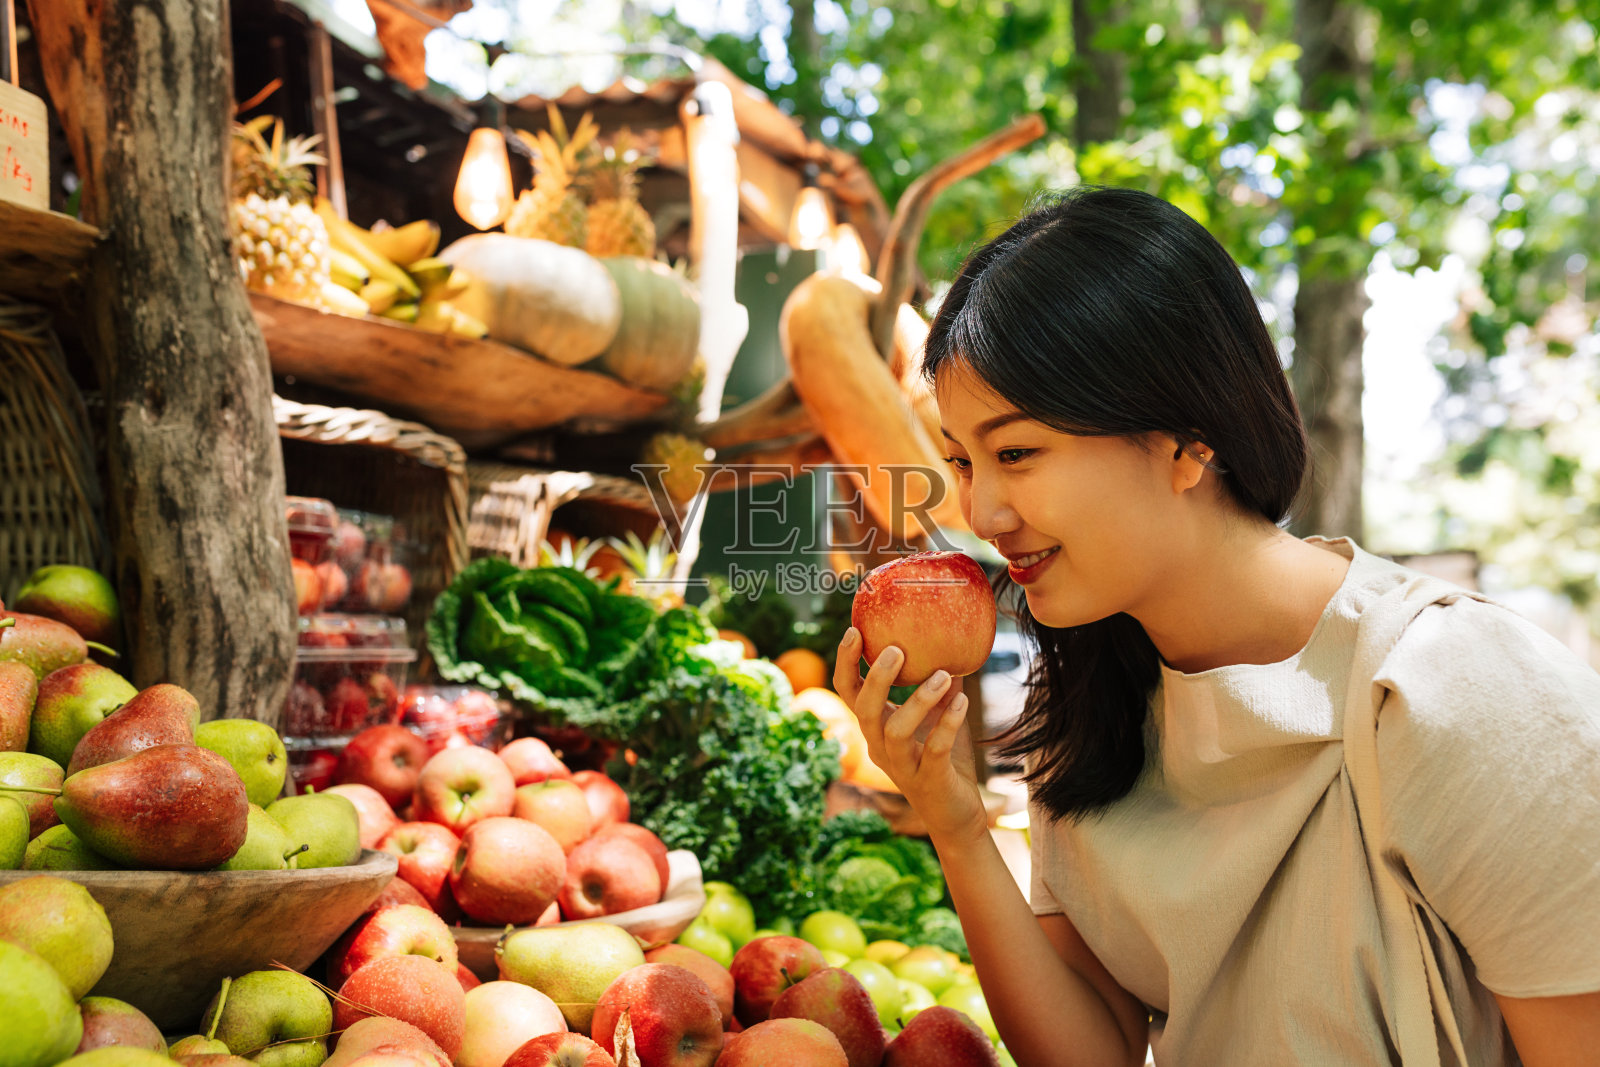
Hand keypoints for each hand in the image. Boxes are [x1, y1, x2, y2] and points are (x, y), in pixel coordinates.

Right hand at [835, 627, 988, 845]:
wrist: (956, 815)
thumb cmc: (944, 760)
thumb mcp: (940, 715)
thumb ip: (940, 684)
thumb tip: (952, 641)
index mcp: (876, 728)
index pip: (849, 693)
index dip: (846, 663)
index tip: (854, 631)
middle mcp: (880, 747)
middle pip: (864, 710)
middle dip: (876, 678)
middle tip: (896, 650)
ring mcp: (902, 767)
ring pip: (896, 732)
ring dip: (918, 700)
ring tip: (943, 675)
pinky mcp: (929, 781)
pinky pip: (933, 750)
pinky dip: (947, 723)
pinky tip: (963, 700)